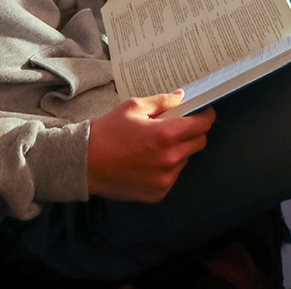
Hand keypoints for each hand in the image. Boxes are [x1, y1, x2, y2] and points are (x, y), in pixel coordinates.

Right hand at [87, 92, 214, 201]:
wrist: (84, 163)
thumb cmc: (108, 132)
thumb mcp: (133, 107)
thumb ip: (162, 102)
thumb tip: (181, 97)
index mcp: (166, 135)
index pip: (202, 125)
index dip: (206, 116)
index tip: (203, 112)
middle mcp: (170, 159)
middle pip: (199, 143)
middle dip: (194, 132)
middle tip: (179, 126)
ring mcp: (165, 179)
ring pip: (185, 160)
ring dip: (178, 150)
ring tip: (156, 145)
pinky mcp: (158, 193)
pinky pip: (172, 176)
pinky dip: (166, 168)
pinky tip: (148, 161)